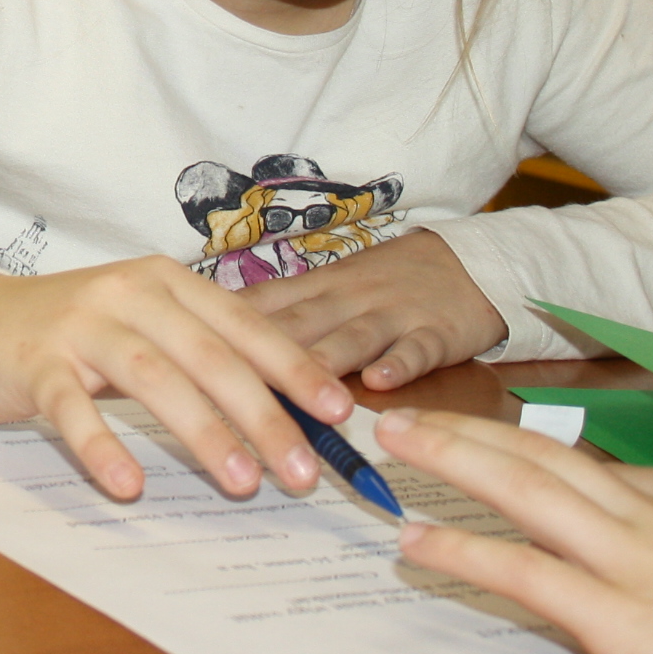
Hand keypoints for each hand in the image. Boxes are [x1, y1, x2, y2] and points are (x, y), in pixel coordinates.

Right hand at [0, 256, 347, 502]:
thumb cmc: (76, 332)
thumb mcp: (146, 326)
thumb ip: (203, 353)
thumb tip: (287, 410)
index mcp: (167, 282)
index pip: (245, 326)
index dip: (295, 369)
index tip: (338, 415)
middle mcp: (129, 294)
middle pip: (210, 357)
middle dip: (264, 417)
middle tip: (303, 473)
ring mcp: (81, 326)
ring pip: (154, 378)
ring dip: (203, 433)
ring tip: (242, 483)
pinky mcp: (36, 363)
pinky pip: (74, 408)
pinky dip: (103, 446)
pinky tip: (129, 484)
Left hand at [239, 228, 505, 388]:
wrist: (468, 264)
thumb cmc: (387, 283)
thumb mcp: (331, 288)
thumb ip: (282, 313)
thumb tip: (215, 339)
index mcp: (316, 288)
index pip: (261, 305)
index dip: (221, 328)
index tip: (184, 349)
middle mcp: (347, 299)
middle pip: (298, 324)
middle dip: (260, 355)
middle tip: (223, 383)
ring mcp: (392, 313)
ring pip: (351, 337)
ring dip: (322, 361)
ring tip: (294, 390)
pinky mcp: (436, 332)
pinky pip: (416, 348)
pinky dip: (398, 363)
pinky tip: (380, 382)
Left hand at [373, 408, 652, 653]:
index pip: (610, 473)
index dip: (542, 458)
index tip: (498, 447)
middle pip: (547, 459)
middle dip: (471, 434)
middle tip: (408, 416)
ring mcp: (640, 566)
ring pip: (523, 493)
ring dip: (448, 463)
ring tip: (391, 443)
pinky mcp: (627, 624)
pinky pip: (528, 577)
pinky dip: (464, 554)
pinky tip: (416, 544)